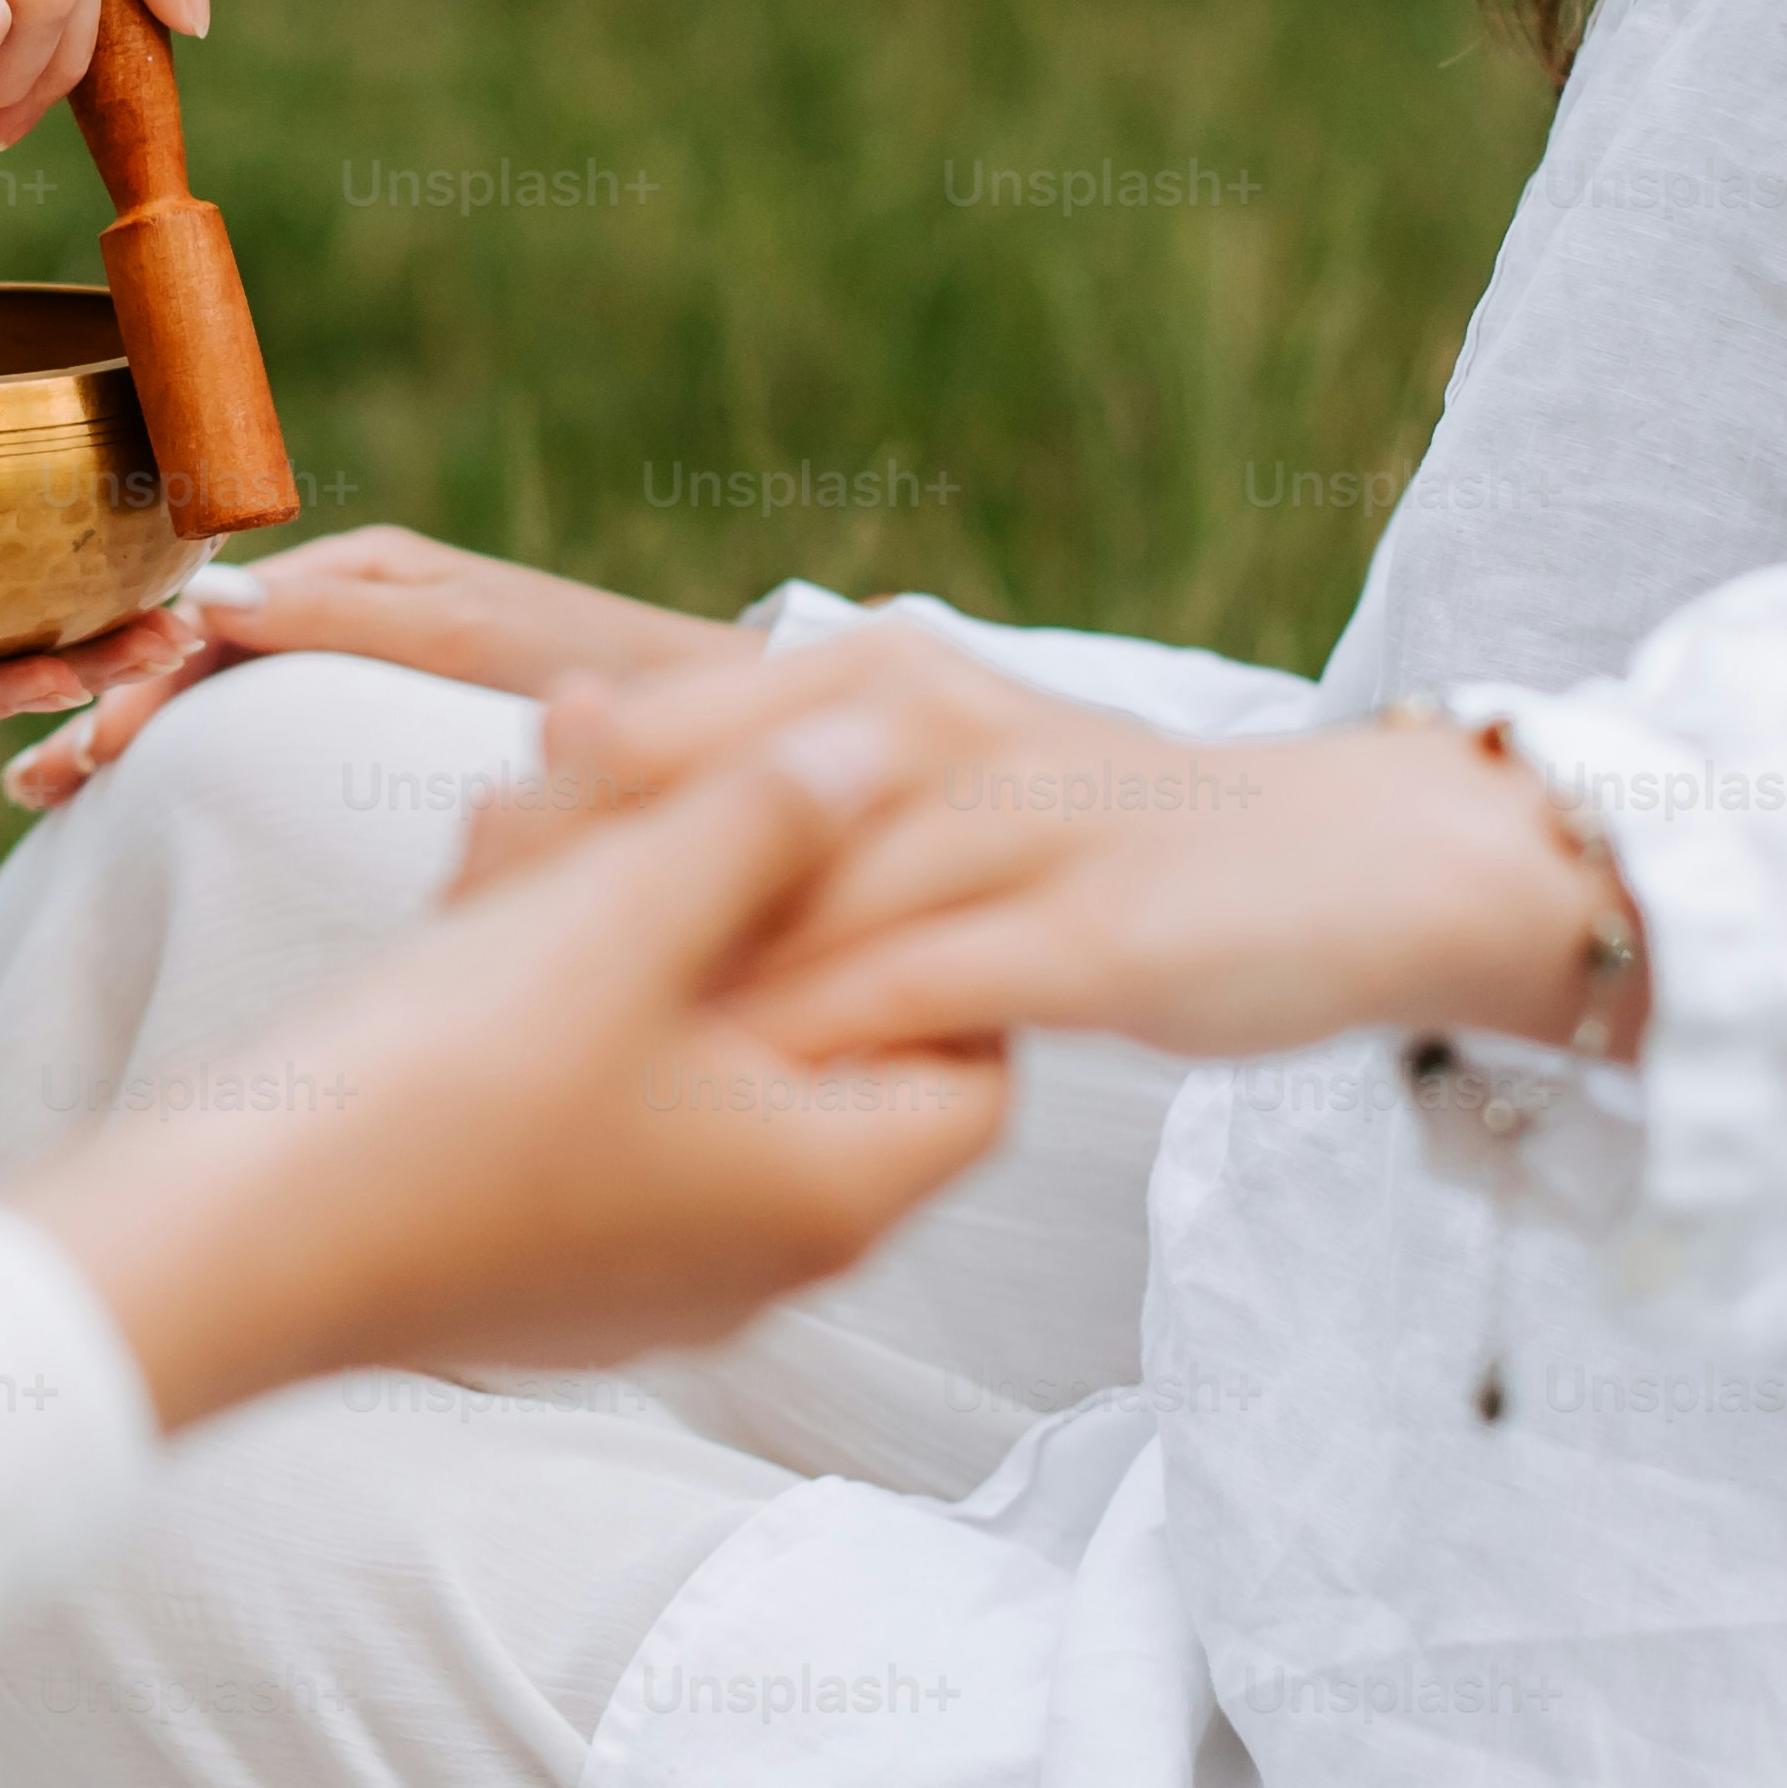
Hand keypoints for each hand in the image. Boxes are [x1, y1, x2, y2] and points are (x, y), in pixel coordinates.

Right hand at [0, 525, 749, 808]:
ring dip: (144, 749)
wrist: (721, 725)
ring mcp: (379, 668)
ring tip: (53, 804)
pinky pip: (277, 738)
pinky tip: (159, 819)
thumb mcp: (470, 640)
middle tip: (28, 790)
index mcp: (374, 571)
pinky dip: (207, 769)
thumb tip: (207, 602)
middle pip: (206, 664)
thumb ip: (345, 615)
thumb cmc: (608, 677)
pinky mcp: (403, 724)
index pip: (217, 628)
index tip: (76, 760)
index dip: (140, 690)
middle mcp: (367, 607)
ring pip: (230, 707)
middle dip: (113, 719)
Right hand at [0, 709, 1017, 1429]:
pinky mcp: (532, 1263)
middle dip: (735, 881)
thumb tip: (881, 752)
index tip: (841, 819)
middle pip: (814, 1040)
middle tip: (658, 766)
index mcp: (827, 1196)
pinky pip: (594, 1104)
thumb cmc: (445, 1087)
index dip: (929, 927)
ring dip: (625, 914)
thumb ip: (767, 818)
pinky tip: (479, 874)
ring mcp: (640, 1273)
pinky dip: (555, 991)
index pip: (973, 1061)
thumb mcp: (625, 913)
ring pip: (686, 1057)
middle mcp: (758, 1260)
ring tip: (538, 788)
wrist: (221, 1249)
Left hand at [487, 628, 1635, 1068]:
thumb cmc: (1112, 837)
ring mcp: (1012, 828)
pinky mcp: (1086, 937)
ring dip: (667, 971)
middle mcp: (927, 727)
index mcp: (871, 678)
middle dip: (563, 880)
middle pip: (694, 795)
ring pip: (796, 895)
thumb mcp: (927, 777)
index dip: (529, 804)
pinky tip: (734, 1109)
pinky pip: (925, 988)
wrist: (1352, 864)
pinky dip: (820, 1043)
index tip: (434, 881)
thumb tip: (579, 764)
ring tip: (540, 1059)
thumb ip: (777, 775)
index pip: (652, 721)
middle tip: (448, 963)